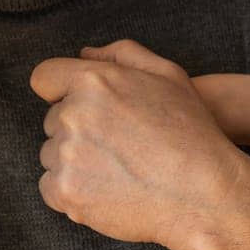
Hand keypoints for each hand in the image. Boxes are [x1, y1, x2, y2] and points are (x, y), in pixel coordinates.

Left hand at [29, 40, 249, 249]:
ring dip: (74, 161)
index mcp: (92, 81)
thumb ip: (121, 54)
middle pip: (52, 120)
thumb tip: (84, 54)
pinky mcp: (66, 192)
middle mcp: (73, 115)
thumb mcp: (167, 74)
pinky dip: (72, 191)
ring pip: (52, 154)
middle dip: (76, 129)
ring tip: (117, 170)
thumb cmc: (191, 132)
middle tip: (117, 145)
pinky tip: (106, 191)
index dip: (59, 91)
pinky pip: (50, 187)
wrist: (205, 195)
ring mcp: (67, 156)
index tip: (79, 106)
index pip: (44, 78)